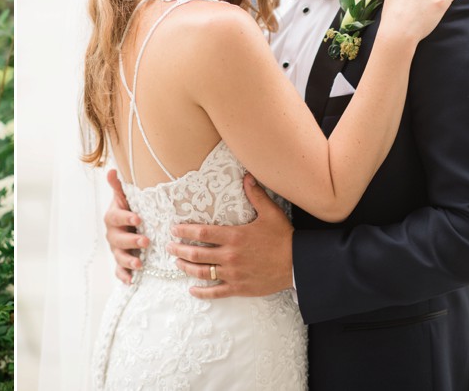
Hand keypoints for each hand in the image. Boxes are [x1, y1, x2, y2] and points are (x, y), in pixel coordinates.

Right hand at [103, 169, 146, 284]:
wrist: (128, 226)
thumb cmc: (129, 209)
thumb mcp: (125, 197)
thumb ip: (118, 187)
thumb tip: (111, 170)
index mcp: (113, 217)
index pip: (116, 217)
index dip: (126, 218)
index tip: (138, 218)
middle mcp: (113, 234)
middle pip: (118, 239)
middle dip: (131, 240)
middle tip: (146, 241)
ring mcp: (116, 249)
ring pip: (119, 256)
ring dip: (128, 260)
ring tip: (139, 263)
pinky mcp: (121, 262)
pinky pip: (119, 271)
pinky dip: (124, 276)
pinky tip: (131, 281)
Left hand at [167, 175, 292, 298]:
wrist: (300, 265)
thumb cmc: (284, 238)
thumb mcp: (271, 213)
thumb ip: (256, 195)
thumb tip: (247, 176)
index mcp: (234, 236)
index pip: (202, 232)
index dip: (185, 231)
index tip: (174, 229)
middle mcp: (230, 255)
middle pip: (196, 253)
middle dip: (179, 249)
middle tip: (169, 247)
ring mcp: (233, 273)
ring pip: (202, 272)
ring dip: (186, 268)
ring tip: (177, 263)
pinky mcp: (239, 287)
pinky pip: (216, 292)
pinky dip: (202, 292)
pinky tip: (192, 290)